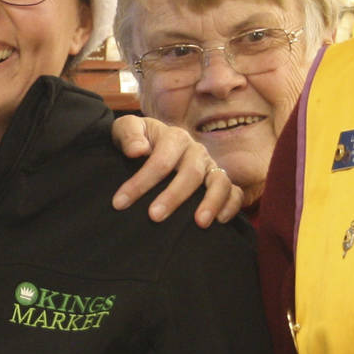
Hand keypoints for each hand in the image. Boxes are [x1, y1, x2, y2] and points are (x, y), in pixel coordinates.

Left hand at [108, 115, 243, 225]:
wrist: (148, 146)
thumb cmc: (135, 141)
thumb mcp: (125, 129)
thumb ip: (128, 134)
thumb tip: (138, 151)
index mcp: (175, 137)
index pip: (160, 161)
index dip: (141, 182)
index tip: (120, 203)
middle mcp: (196, 151)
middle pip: (190, 174)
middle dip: (172, 196)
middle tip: (154, 216)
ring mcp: (210, 167)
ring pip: (218, 182)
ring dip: (210, 202)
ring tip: (198, 223)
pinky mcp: (220, 182)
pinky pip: (234, 193)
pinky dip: (231, 206)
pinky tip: (219, 222)